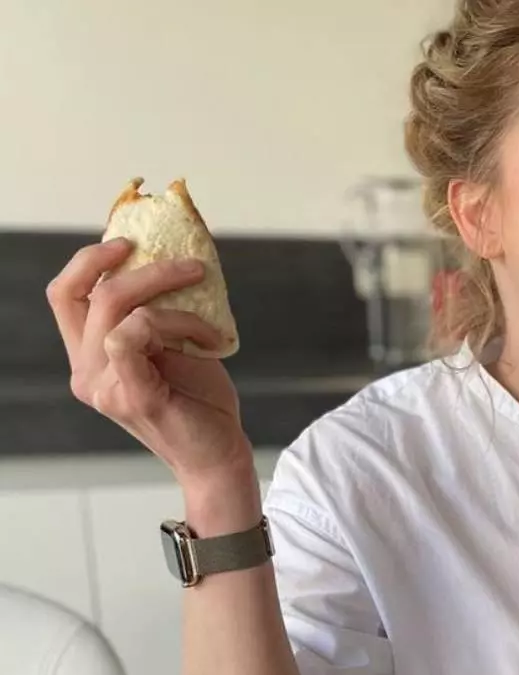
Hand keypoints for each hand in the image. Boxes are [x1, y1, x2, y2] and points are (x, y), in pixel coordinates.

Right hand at [47, 238, 251, 484]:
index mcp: (89, 358)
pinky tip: (211, 339)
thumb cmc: (199, 401)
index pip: (64, 296)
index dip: (88, 261)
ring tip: (212, 316)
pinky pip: (135, 334)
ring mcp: (104, 386)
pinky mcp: (131, 395)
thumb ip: (159, 312)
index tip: (129, 242)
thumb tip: (172, 256)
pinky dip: (179, 323)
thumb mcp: (175, 345)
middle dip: (140, 267)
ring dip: (170, 294)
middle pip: (82, 294)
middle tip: (191, 265)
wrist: (218, 454)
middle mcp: (86, 372)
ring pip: (115, 309)